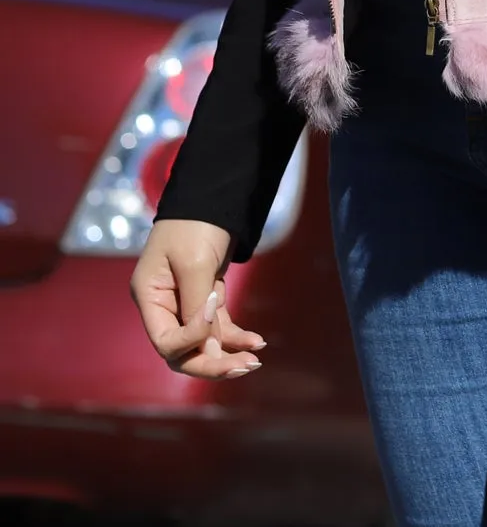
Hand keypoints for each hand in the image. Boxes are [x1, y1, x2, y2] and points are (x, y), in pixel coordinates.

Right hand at [131, 219, 265, 379]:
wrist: (214, 200)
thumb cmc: (196, 226)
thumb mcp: (195, 262)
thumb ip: (198, 303)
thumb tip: (207, 342)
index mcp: (149, 297)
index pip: (165, 340)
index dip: (191, 338)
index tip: (214, 307)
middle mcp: (163, 307)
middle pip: (182, 352)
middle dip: (211, 362)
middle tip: (243, 367)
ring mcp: (184, 305)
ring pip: (203, 344)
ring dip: (228, 353)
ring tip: (255, 361)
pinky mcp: (205, 300)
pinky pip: (218, 328)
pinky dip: (236, 336)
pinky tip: (258, 342)